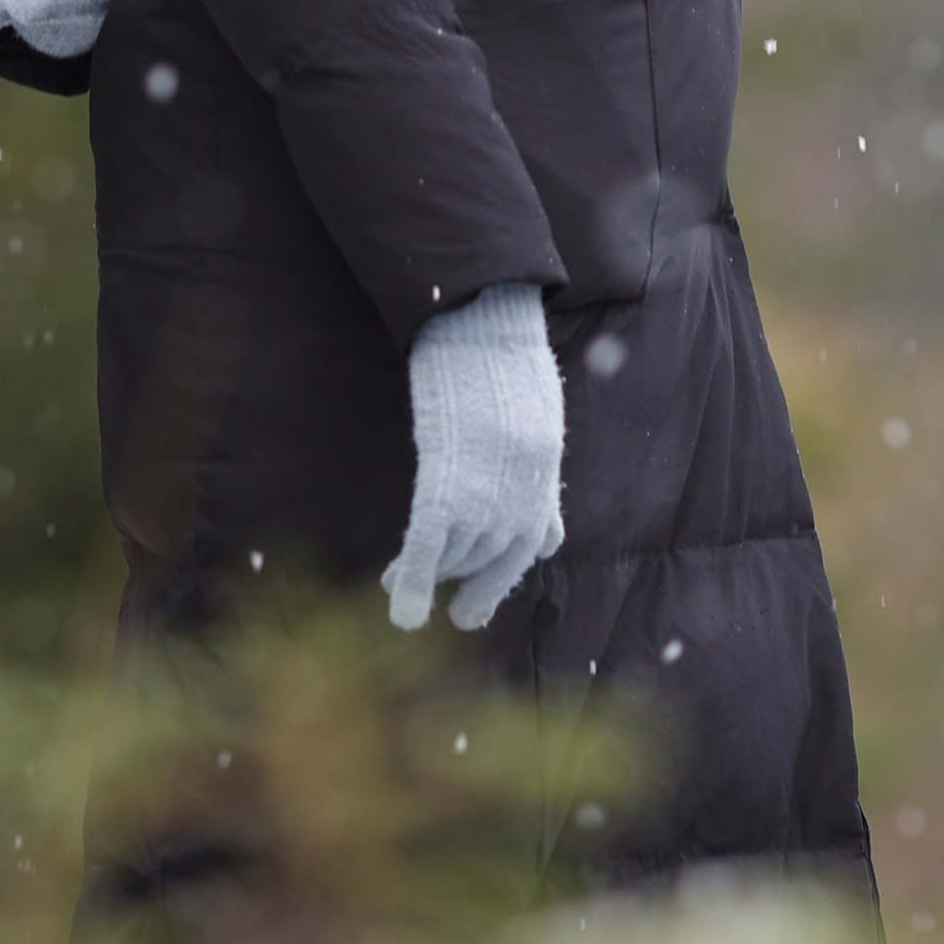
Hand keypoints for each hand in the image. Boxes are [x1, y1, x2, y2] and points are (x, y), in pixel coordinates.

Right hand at [383, 284, 565, 632]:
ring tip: (402, 585)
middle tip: (462, 618)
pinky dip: (414, 578)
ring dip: (432, 576)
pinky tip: (399, 605)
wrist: (483, 326)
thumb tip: (540, 495)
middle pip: (497, 558)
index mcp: (543, 472)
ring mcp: (487, 493)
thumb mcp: (534, 408)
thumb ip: (532, 455)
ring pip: (459, 555)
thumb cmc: (502, 355)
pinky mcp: (448, 484)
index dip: (509, 564)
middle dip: (477, 591)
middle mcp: (523, 494)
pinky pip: (430, 544)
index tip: (490, 582)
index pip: (537, 539)